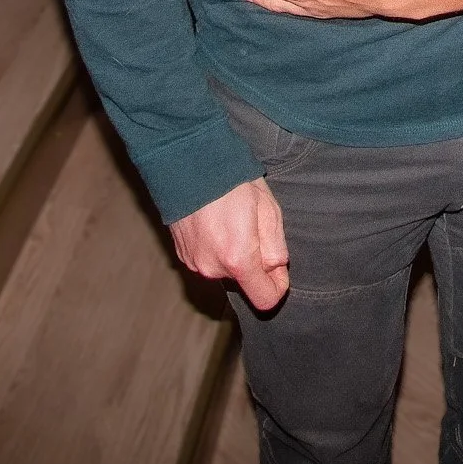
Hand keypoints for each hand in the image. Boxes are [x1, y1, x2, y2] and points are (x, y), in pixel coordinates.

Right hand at [170, 175, 288, 309]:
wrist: (188, 164)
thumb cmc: (232, 182)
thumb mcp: (267, 207)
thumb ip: (275, 245)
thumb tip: (276, 267)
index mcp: (238, 259)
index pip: (265, 299)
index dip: (278, 286)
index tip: (279, 267)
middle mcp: (213, 269)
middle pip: (245, 280)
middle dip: (255, 259)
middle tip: (253, 224)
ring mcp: (195, 263)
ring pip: (226, 269)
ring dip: (235, 253)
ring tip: (232, 219)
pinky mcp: (183, 256)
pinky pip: (209, 260)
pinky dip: (217, 248)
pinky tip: (216, 222)